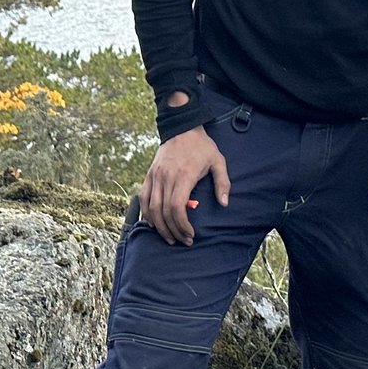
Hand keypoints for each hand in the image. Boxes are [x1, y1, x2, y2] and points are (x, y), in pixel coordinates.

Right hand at [139, 125, 231, 247]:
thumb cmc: (201, 146)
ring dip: (160, 226)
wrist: (181, 127)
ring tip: (170, 237)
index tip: (191, 235)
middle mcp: (166, 177)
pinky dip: (146, 213)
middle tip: (183, 241)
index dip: (182, 225)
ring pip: (152, 208)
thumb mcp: (218, 161)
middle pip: (164, 212)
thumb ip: (223, 182)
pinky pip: (143, 198)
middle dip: (173, 231)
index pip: (177, 207)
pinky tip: (153, 224)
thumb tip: (224, 203)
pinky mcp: (149, 174)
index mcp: (184, 175)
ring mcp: (155, 176)